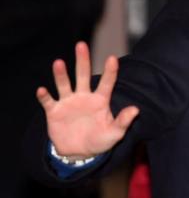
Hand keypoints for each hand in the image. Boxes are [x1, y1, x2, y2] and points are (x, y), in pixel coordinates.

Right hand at [36, 42, 138, 158]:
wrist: (79, 153)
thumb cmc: (100, 141)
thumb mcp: (114, 134)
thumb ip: (123, 121)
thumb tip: (136, 109)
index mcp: (100, 100)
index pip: (107, 83)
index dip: (110, 71)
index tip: (113, 58)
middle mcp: (83, 97)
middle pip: (83, 75)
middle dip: (82, 61)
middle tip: (81, 45)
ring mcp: (68, 102)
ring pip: (64, 84)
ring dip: (61, 74)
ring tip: (59, 63)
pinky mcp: (54, 111)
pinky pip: (48, 101)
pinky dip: (44, 96)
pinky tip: (42, 90)